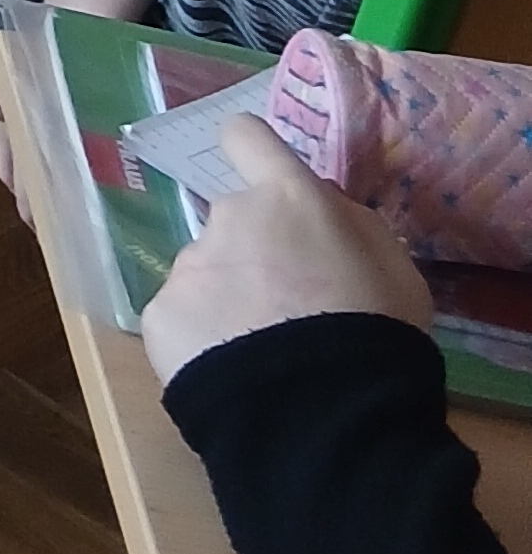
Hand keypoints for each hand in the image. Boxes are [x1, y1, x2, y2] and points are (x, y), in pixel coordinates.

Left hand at [142, 113, 432, 382]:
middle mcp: (227, 217)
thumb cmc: (377, 334)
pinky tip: (234, 375)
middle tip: (287, 309)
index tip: (261, 178)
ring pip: (207, 273)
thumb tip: (321, 203)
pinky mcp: (159, 316)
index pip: (247, 137)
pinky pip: (182, 320)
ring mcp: (188, 266)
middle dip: (254, 254)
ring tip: (263, 355)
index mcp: (286, 196)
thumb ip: (350, 221)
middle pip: (234, 222)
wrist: (325, 416)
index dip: (251, 153)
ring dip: (228, 299)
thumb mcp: (394, 266)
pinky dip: (202, 340)